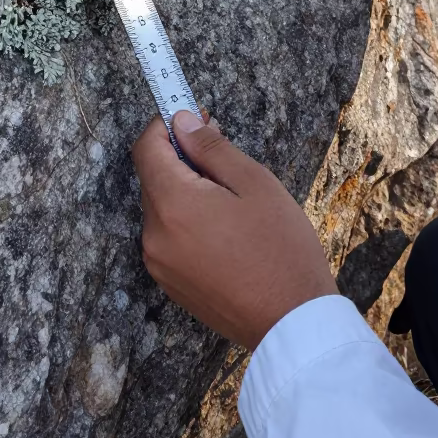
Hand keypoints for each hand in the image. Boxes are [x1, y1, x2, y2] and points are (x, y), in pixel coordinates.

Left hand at [132, 111, 336, 351]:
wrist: (292, 323)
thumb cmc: (280, 247)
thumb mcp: (253, 183)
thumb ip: (210, 148)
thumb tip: (181, 122)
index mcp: (172, 204)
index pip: (145, 148)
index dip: (165, 124)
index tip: (194, 114)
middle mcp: (154, 236)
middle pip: (153, 178)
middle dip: (179, 156)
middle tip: (220, 148)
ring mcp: (160, 265)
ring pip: (162, 208)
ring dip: (184, 189)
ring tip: (229, 192)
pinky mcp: (171, 284)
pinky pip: (169, 237)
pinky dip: (187, 219)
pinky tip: (224, 225)